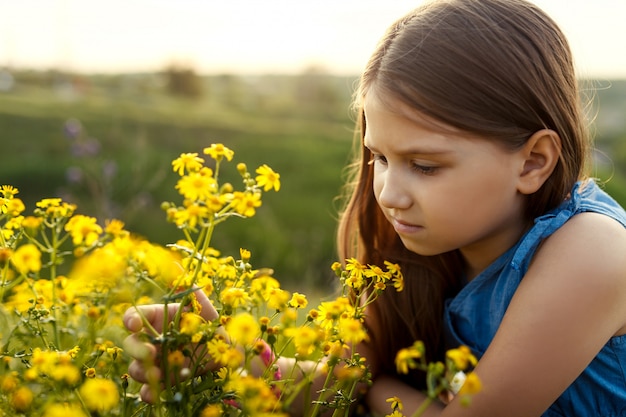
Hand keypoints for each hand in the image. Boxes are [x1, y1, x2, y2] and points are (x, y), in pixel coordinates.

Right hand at [122, 287, 217, 402]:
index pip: (134, 317)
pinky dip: (149, 393)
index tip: (135, 323)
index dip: (131, 319)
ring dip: (142, 371)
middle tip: (150, 352)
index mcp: (156, 318)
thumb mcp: (201, 303)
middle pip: (130, 344)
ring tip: (157, 373)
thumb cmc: (210, 320)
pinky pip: (149, 390)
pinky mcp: (164, 381)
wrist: (226, 348)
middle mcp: (151, 340)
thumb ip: (187, 286)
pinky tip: (155, 392)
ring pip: (137, 368)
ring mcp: (155, 362)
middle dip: (135, 348)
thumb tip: (176, 263)